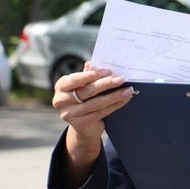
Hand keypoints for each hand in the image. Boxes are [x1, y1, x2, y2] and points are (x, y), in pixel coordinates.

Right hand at [52, 62, 135, 184]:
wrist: (83, 125)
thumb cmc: (84, 98)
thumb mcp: (83, 85)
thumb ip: (87, 75)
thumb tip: (92, 63)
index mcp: (61, 86)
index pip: (76, 79)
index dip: (92, 75)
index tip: (109, 71)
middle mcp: (61, 101)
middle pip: (87, 91)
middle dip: (106, 84)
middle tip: (121, 79)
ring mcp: (69, 114)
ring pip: (96, 103)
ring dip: (114, 96)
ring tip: (128, 90)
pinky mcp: (80, 124)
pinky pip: (101, 113)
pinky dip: (114, 105)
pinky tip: (124, 100)